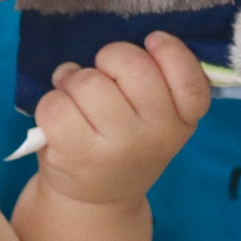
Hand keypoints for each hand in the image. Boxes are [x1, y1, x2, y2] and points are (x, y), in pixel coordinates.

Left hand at [33, 32, 210, 203]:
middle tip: (104, 70)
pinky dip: (51, 101)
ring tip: (76, 92)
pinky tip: (59, 112)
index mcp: (184, 119)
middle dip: (111, 57)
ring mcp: (119, 146)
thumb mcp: (161, 117)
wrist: (98, 200)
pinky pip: (56, 106)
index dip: (170, 50)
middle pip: (133, 67)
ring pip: (89, 82)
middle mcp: (157, 134)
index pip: (189, 78)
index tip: (153, 41)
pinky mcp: (79, 154)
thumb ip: (160, 81)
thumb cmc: (129, 141)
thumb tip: (120, 52)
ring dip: (76, 79)